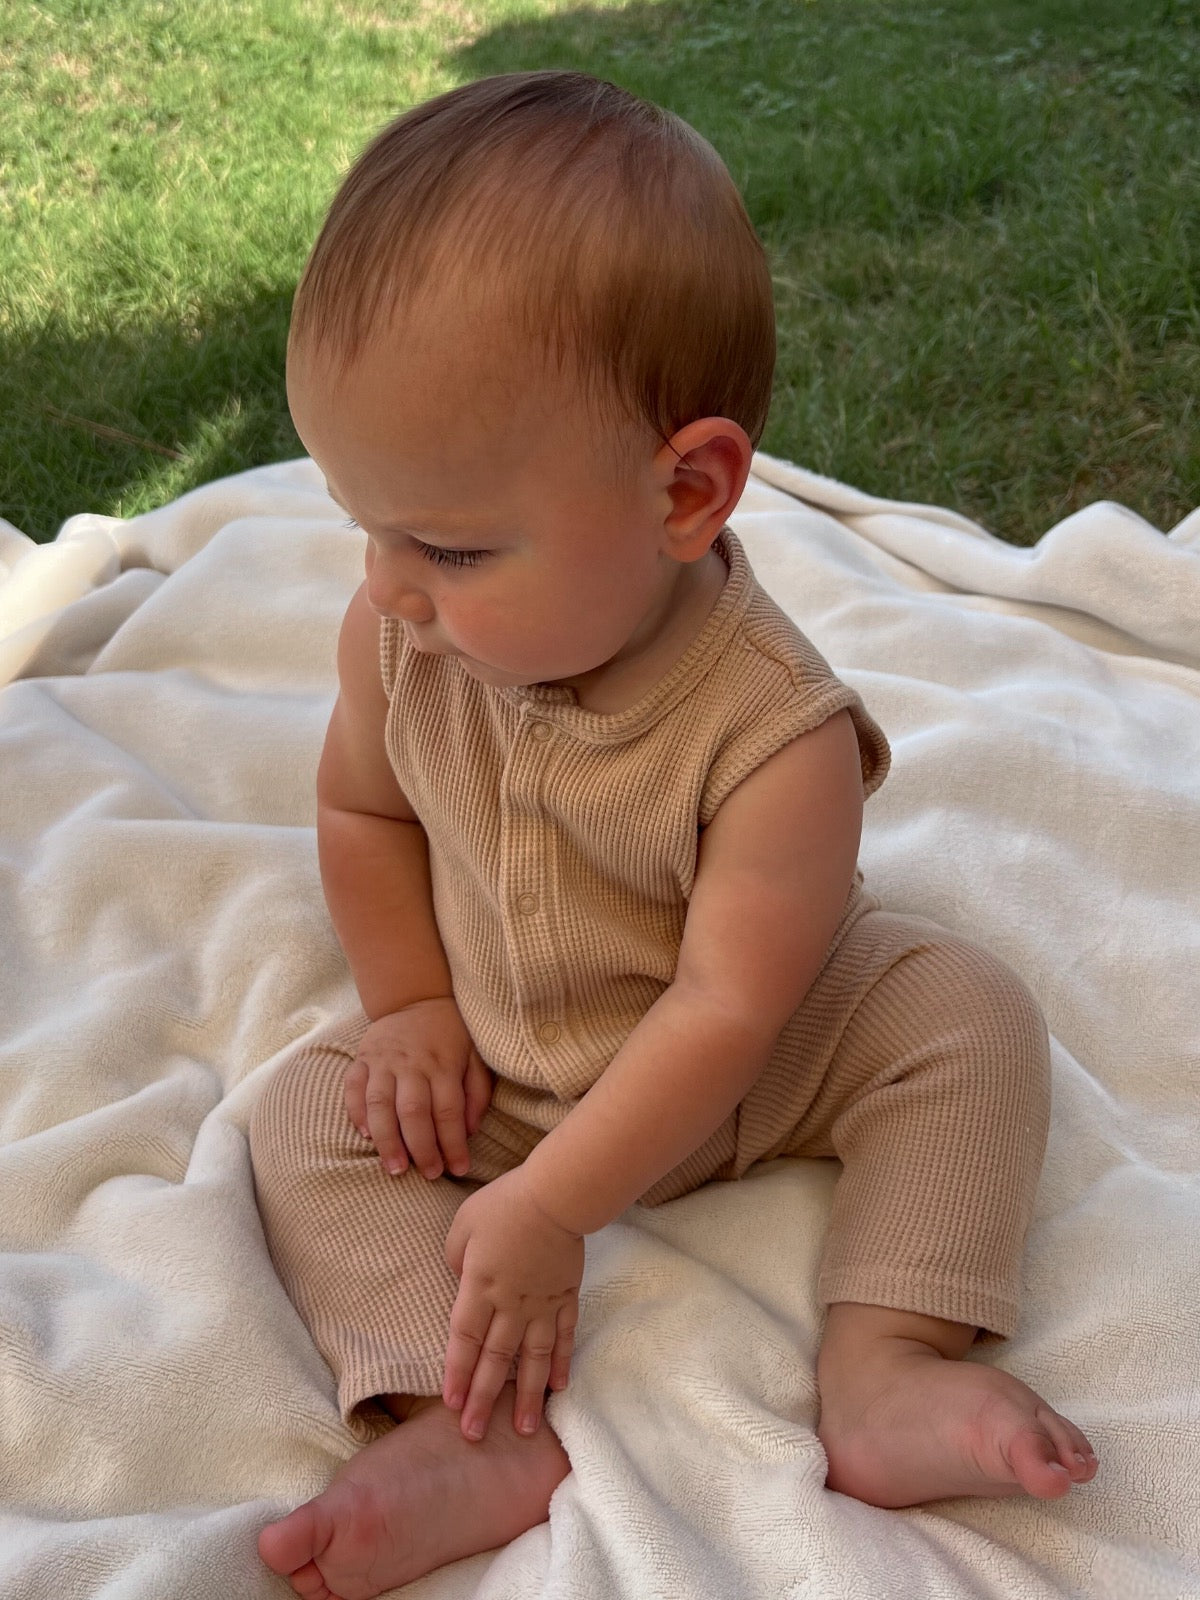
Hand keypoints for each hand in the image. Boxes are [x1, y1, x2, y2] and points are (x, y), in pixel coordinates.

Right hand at [344, 998, 493, 1178]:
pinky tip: (365, 1135)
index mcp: (443, 1064)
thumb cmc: (452, 1034)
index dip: (454, 1144)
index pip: (449, 1111)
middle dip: (421, 1149)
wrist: (417, 996)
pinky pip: (354, 1087)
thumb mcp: (476, 1056)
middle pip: (414, 1112)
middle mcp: (412, 1064)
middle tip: (428, 1175)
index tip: (459, 1169)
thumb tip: (469, 1131)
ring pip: (380, 1104)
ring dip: (387, 1140)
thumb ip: (477, 1093)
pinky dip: (356, 1112)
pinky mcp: (363, 1058)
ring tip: (395, 1168)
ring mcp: (384, 1060)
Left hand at [443, 1166, 582, 1441]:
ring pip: (532, 1359)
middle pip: (495, 1359)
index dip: (456, 1372)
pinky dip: (560, 1364)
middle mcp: (510, 1305)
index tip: (450, 1404)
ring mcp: (542, 1305)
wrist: (557, 1195)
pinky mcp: (566, 1298)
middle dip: (482, 1399)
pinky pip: (563, 1338)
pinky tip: (557, 1389)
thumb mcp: (463, 1225)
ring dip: (525, 1396)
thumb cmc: (505, 1204)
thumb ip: (456, 1258)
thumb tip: (460, 1279)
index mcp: (480, 1287)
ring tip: (524, 1429)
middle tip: (473, 1435)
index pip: (464, 1339)